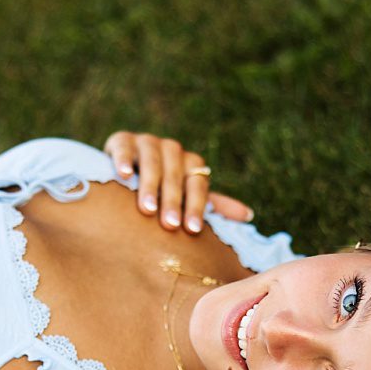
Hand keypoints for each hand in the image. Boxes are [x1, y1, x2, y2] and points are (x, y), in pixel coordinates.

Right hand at [103, 130, 253, 233]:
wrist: (124, 171)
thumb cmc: (160, 192)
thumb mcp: (185, 198)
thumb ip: (212, 205)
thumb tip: (248, 216)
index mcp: (190, 164)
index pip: (198, 183)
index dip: (196, 205)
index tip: (192, 230)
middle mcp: (171, 149)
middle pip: (175, 174)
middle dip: (173, 200)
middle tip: (169, 224)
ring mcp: (146, 142)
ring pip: (152, 161)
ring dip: (150, 185)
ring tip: (147, 209)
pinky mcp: (122, 139)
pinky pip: (123, 147)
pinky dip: (123, 159)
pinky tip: (123, 176)